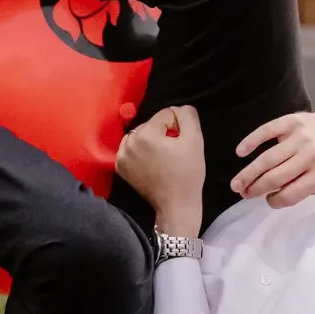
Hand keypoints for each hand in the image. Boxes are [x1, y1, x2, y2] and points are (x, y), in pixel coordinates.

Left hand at [116, 105, 204, 236]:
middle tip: (173, 153)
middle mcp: (129, 142)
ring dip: (151, 141)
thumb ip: (187, 116)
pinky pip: (131, 149)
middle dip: (163, 134)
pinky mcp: (120, 167)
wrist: (175, 204)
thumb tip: (178, 109)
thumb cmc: (187, 173)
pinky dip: (140, 152)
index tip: (182, 144)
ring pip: (140, 135)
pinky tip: (151, 163)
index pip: (165, 115)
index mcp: (146, 133)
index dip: (178, 127)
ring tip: (162, 158)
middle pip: (151, 125)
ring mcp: (122, 155)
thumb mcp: (195, 140)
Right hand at [235, 84, 314, 206]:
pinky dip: (251, 141)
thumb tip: (272, 195)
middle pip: (276, 177)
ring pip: (268, 158)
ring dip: (249, 173)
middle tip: (242, 194)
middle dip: (256, 188)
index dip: (275, 201)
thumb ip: (303, 187)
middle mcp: (311, 155)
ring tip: (236, 184)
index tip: (267, 201)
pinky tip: (240, 152)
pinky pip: (266, 131)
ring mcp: (300, 137)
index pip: (291, 194)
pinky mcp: (290, 121)